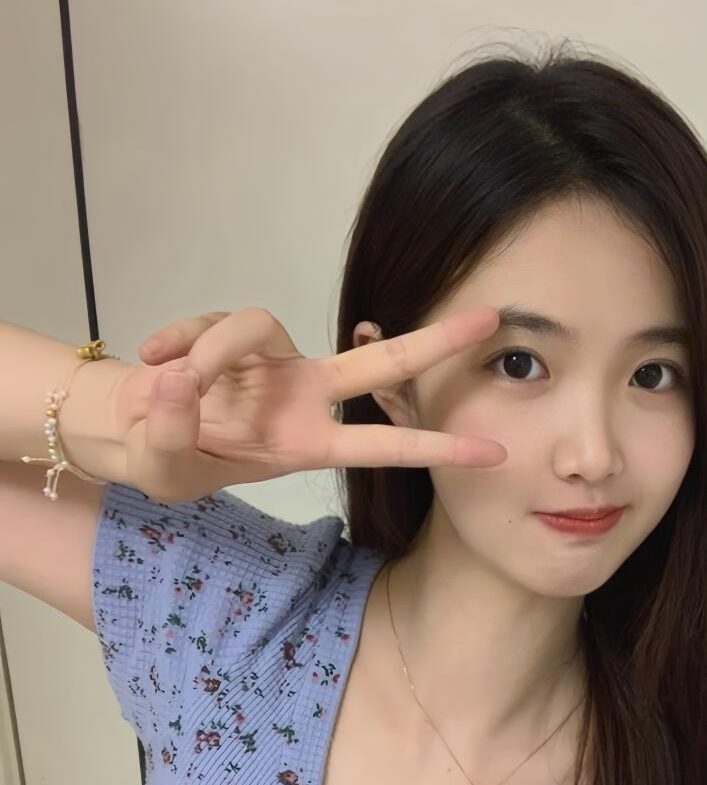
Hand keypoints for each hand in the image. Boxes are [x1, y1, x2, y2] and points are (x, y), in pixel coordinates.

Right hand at [109, 304, 506, 500]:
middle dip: (435, 342)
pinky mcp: (231, 334)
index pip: (384, 444)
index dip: (437, 447)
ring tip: (170, 385)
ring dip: (211, 350)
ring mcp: (272, 362)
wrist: (132, 431)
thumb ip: (173, 431)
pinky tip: (152, 359)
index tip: (496, 452)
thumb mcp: (165, 466)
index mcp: (306, 443)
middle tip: (490, 318)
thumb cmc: (169, 460)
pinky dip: (177, 339)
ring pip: (256, 326)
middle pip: (380, 362)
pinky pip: (209, 324)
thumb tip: (183, 379)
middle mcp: (302, 396)